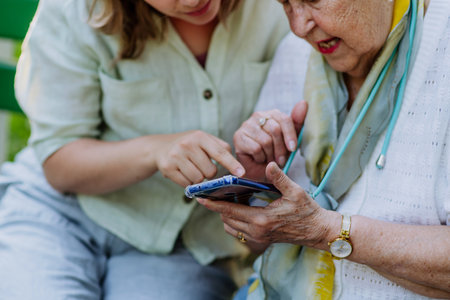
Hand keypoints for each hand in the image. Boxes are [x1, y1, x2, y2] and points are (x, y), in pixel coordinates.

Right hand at [154, 130, 244, 186]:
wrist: (159, 148)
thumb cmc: (188, 145)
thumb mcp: (203, 139)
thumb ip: (220, 147)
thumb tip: (235, 164)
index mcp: (199, 136)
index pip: (220, 152)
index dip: (232, 164)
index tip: (241, 173)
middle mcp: (187, 145)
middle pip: (210, 171)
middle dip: (209, 173)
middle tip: (201, 166)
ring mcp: (176, 157)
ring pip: (199, 179)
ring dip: (198, 178)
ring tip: (191, 169)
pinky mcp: (167, 168)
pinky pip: (186, 184)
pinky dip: (188, 182)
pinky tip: (183, 173)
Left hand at [197, 162, 335, 247]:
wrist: (318, 231)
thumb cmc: (308, 211)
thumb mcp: (295, 191)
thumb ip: (279, 178)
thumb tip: (268, 164)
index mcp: (261, 219)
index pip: (230, 211)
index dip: (213, 204)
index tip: (199, 198)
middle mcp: (256, 232)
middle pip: (227, 219)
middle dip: (218, 207)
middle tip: (213, 194)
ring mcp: (258, 238)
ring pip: (231, 228)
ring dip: (226, 215)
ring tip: (227, 200)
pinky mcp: (261, 241)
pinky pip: (239, 233)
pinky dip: (234, 222)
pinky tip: (240, 210)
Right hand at [233, 101, 306, 180]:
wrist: (259, 171)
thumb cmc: (275, 154)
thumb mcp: (290, 141)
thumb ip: (297, 123)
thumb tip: (303, 103)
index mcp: (272, 114)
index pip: (284, 119)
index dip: (290, 135)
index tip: (293, 149)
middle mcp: (258, 116)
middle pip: (275, 130)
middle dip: (280, 148)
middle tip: (280, 159)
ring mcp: (247, 125)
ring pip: (266, 141)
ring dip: (270, 155)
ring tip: (269, 159)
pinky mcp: (238, 136)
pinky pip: (256, 148)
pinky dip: (260, 158)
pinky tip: (258, 159)